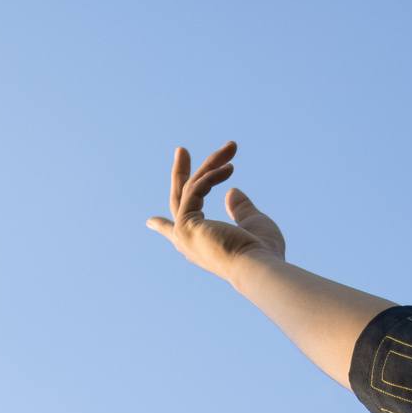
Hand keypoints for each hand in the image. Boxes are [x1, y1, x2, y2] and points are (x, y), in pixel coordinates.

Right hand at [145, 142, 285, 281]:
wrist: (257, 266)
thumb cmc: (260, 250)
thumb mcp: (252, 223)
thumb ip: (240, 208)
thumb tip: (231, 190)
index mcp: (200, 245)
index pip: (178, 232)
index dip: (163, 225)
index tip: (151, 222)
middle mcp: (187, 240)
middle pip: (179, 200)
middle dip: (180, 173)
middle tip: (181, 150)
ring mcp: (183, 232)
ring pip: (190, 188)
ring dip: (210, 164)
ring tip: (231, 146)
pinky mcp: (186, 223)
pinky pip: (196, 189)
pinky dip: (213, 174)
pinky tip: (230, 167)